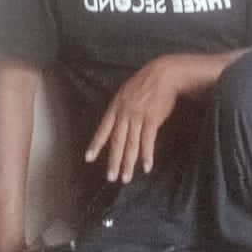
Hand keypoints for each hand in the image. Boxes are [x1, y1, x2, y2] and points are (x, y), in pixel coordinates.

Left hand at [85, 56, 183, 183]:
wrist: (163, 74)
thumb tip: (115, 124)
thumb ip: (120, 108)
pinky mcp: (152, 119)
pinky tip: (146, 166)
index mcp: (116, 106)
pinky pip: (148, 140)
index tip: (88, 158)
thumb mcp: (126, 92)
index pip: (103, 129)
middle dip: (113, 161)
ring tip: (126, 178)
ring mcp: (138, 116)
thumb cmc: (145, 82)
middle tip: (110, 178)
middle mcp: (124, 113)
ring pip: (131, 144)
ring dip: (128, 163)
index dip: (96, 144)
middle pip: (117, 141)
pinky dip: (147, 155)